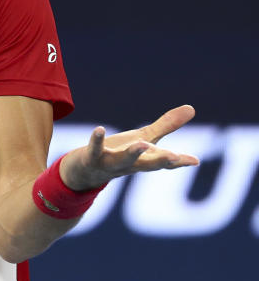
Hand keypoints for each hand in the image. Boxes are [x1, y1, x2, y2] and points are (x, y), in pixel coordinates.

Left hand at [59, 105, 199, 190]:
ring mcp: (110, 163)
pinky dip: (96, 140)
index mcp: (145, 160)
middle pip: (148, 164)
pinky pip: (94, 149)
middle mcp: (130, 164)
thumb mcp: (144, 138)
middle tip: (175, 157)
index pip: (166, 161)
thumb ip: (166, 126)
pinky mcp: (92, 158)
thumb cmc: (120, 153)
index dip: (180, 162)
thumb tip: (191, 108)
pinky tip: (98, 129)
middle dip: (161, 161)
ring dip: (132, 154)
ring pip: (122, 160)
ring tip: (141, 144)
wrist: (86, 172)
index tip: (194, 161)